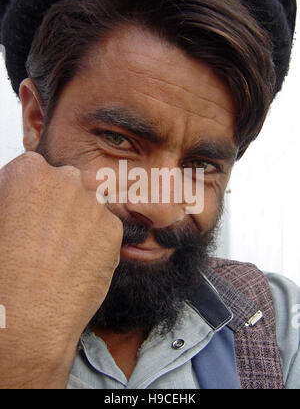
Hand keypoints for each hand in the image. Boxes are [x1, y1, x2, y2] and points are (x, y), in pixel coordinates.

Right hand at [0, 152, 122, 388]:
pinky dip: (95, 242)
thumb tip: (19, 202)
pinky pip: (104, 229)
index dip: (28, 196)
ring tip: (60, 254)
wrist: (26, 317)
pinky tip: (77, 263)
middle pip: (64, 185)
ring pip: (87, 207)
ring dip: (78, 222)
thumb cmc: (2, 272)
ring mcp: (94, 204)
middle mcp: (66, 180)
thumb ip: (11, 200)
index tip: (25, 214)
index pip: (34, 172)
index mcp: (30, 171)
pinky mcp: (113, 230)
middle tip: (43, 236)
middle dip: (56, 204)